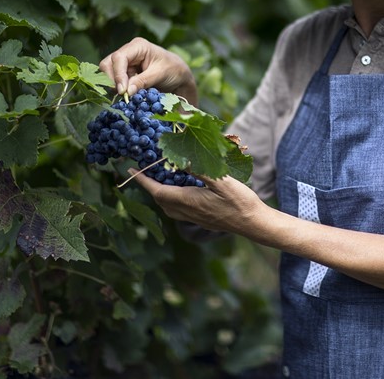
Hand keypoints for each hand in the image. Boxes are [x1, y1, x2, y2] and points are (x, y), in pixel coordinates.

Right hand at [99, 37, 197, 103]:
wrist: (179, 76)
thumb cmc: (173, 70)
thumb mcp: (160, 75)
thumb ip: (143, 81)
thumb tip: (126, 92)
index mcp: (138, 46)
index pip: (119, 58)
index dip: (118, 74)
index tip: (122, 91)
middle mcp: (128, 51)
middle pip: (109, 64)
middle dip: (112, 80)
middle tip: (122, 95)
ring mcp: (126, 62)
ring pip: (109, 73)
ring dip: (115, 85)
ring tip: (126, 95)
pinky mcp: (125, 72)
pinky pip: (115, 80)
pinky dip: (119, 88)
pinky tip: (127, 95)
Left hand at [129, 169, 264, 234]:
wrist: (253, 223)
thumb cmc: (240, 201)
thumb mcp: (221, 181)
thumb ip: (200, 170)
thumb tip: (180, 160)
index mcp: (188, 201)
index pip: (157, 190)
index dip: (142, 180)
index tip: (130, 170)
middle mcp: (187, 211)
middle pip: (160, 199)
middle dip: (149, 186)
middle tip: (145, 171)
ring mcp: (194, 217)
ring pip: (168, 206)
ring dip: (160, 193)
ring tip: (160, 178)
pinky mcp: (201, 219)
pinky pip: (178, 209)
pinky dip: (172, 198)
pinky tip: (181, 189)